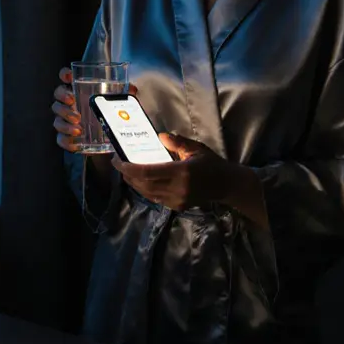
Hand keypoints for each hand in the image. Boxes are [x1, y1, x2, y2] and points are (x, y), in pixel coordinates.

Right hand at [52, 66, 136, 152]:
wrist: (108, 140)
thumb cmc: (108, 115)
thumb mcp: (117, 103)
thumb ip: (124, 94)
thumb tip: (132, 89)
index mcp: (79, 90)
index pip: (67, 77)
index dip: (65, 74)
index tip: (68, 76)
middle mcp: (69, 104)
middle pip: (58, 95)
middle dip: (63, 97)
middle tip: (72, 102)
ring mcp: (66, 120)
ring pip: (57, 118)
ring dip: (65, 122)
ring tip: (78, 127)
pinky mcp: (67, 137)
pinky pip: (61, 139)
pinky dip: (66, 141)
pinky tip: (75, 143)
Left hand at [112, 133, 261, 216]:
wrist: (226, 185)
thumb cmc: (211, 163)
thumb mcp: (196, 148)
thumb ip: (177, 142)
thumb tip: (160, 136)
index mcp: (181, 173)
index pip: (147, 172)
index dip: (128, 168)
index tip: (117, 160)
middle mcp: (176, 189)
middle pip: (143, 185)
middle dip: (127, 175)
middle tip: (118, 163)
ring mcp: (176, 200)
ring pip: (147, 193)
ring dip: (133, 183)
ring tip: (126, 171)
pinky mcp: (177, 207)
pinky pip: (155, 198)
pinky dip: (144, 189)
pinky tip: (140, 180)